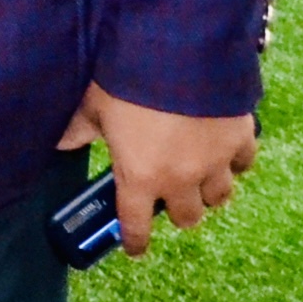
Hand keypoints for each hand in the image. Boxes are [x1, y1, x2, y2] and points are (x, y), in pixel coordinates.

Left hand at [57, 83, 256, 254]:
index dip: (135, 240)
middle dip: (177, 212)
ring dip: (208, 193)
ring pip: (220, 197)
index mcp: (140, 177)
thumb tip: (58, 143)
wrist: (177, 53)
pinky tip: (225, 152)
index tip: (136, 248)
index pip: (136, 225)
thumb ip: (77, 130)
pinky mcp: (241, 139)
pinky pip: (244, 163)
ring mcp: (216, 161)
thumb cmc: (124, 80)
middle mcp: (181, 179)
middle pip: (188, 217)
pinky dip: (235, 162)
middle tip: (168, 197)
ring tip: (198, 179)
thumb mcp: (91, 105)